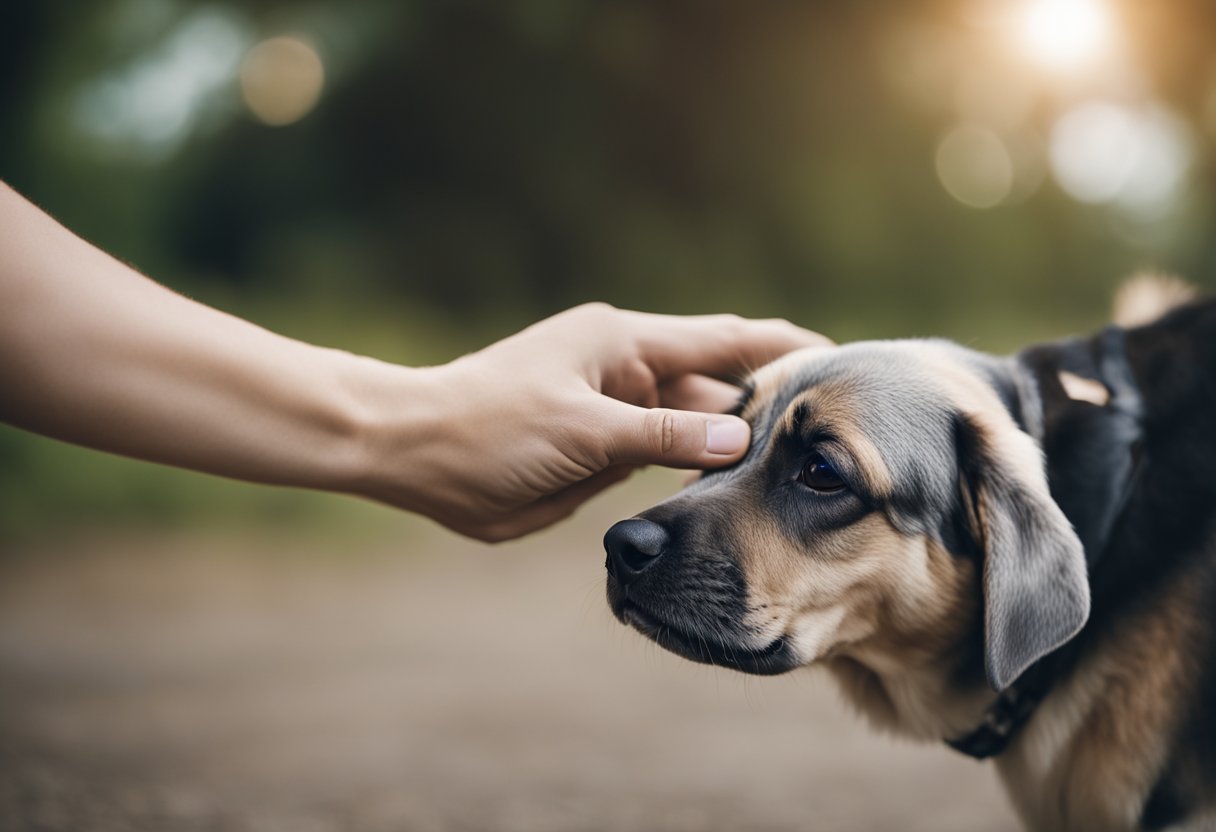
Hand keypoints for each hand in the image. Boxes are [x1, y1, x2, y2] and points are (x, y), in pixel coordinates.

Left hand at [357, 304, 829, 540]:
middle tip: (828, 434)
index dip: (780, 348)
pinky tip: (729, 491)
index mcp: (624, 345)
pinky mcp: (602, 451)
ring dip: (733, 444)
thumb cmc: (489, 428)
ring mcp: (615, 412)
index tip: (836, 354)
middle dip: (767, 406)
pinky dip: (694, 471)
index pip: (722, 340)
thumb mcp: (583, 430)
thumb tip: (740, 436)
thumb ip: (663, 435)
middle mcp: (627, 373)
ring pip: (692, 427)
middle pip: (715, 387)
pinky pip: (663, 456)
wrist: (418, 456)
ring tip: (793, 467)